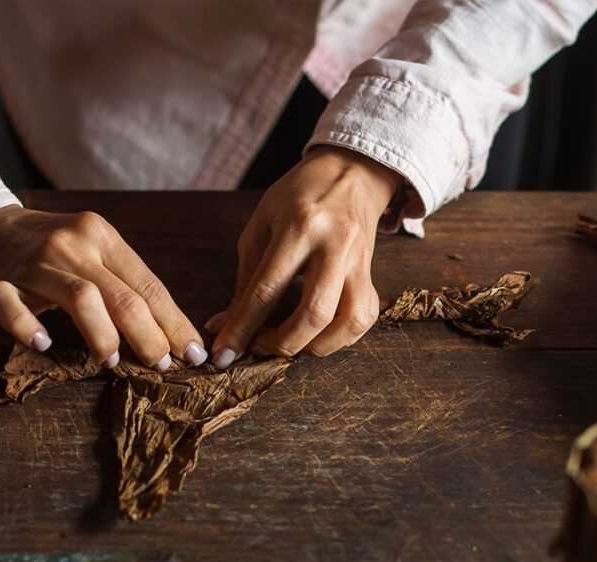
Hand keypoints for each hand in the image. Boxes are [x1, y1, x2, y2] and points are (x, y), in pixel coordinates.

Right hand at [0, 205, 207, 368]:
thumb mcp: (93, 251)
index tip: (193, 353)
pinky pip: (14, 308)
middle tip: (161, 365)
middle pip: (122, 297)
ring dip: (103, 337)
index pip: (149, 285)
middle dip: (149, 337)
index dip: (174, 323)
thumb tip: (170, 332)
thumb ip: (125, 284)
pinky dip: (30, 329)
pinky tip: (44, 345)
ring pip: (80, 299)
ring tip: (112, 362)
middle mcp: (72, 244)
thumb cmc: (52, 250)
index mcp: (101, 236)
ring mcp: (34, 263)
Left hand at [207, 146, 401, 366]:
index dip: (242, 328)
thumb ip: (244, 280)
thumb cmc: (298, 196)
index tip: (223, 354)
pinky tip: (317, 334)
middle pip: (313, 314)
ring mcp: (360, 261)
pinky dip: (340, 337)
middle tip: (258, 346)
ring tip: (290, 342)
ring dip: (315, 347)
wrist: (351, 172)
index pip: (266, 290)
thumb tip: (223, 326)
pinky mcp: (373, 273)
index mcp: (298, 226)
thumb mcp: (261, 226)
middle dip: (281, 344)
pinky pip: (363, 319)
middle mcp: (334, 245)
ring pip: (347, 323)